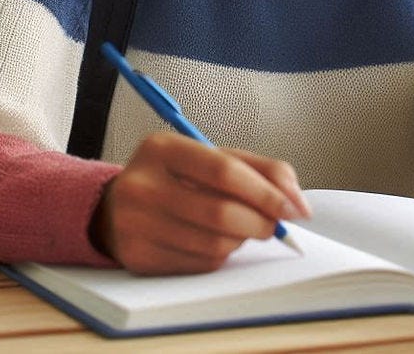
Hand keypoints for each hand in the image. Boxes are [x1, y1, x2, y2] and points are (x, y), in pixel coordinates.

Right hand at [91, 133, 310, 274]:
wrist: (115, 207)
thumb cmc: (177, 178)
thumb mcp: (211, 157)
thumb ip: (259, 169)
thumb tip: (297, 201)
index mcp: (163, 148)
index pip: (224, 171)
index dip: (266, 192)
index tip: (294, 207)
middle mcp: (143, 185)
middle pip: (220, 212)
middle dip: (261, 222)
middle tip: (276, 225)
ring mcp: (136, 225)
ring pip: (213, 244)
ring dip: (241, 240)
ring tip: (241, 229)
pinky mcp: (138, 258)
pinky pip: (199, 265)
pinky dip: (220, 256)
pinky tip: (214, 242)